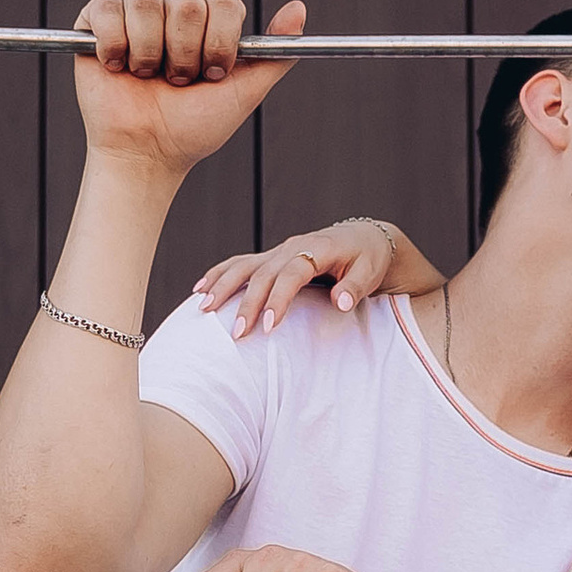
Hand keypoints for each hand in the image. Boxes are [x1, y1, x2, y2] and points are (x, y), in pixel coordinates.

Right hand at [71, 0, 306, 186]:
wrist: (147, 154)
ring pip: (147, 1)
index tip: (213, 74)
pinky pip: (107, 7)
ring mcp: (135, 14)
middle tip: (177, 82)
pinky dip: (114, 43)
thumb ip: (276, 54)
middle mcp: (173, 12)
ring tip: (145, 77)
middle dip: (185, 53)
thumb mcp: (244, 93)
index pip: (223, 1)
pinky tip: (117, 67)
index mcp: (208, 23)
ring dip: (149, 52)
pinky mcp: (96, 22)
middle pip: (187, 2)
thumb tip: (300, 9)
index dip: (219, 40)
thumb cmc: (193, 128)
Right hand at [193, 214, 400, 341]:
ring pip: (244, 266)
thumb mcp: (370, 271)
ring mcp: (279, 250)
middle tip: (236, 334)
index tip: (267, 326)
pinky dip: (219, 274)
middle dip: (247, 303)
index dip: (278, 299)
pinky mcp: (272, 257)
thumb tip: (340, 302)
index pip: (292, 273)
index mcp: (317, 249)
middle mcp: (293, 247)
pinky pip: (241, 263)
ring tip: (204, 309)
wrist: (364, 238)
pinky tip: (200, 289)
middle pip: (263, 273)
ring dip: (223, 287)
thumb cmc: (369, 258)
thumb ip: (355, 287)